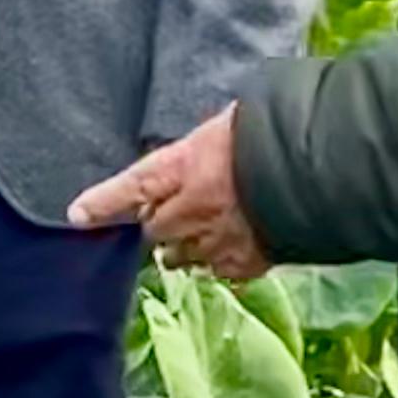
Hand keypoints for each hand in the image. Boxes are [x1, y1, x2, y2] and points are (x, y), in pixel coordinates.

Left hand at [65, 106, 268, 281]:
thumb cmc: (273, 134)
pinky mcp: (247, 262)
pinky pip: (220, 272)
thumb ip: (201, 146)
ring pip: (182, 257)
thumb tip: (193, 153)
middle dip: (156, 223)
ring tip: (191, 238)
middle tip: (162, 216)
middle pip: (153, 229)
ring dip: (182, 248)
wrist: (322, 170)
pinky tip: (225, 253)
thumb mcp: (227, 125)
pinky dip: (218, 264)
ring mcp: (217, 240)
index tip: (76, 215)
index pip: (129, 187)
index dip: (102, 203)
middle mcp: (190, 209)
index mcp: (181, 167)